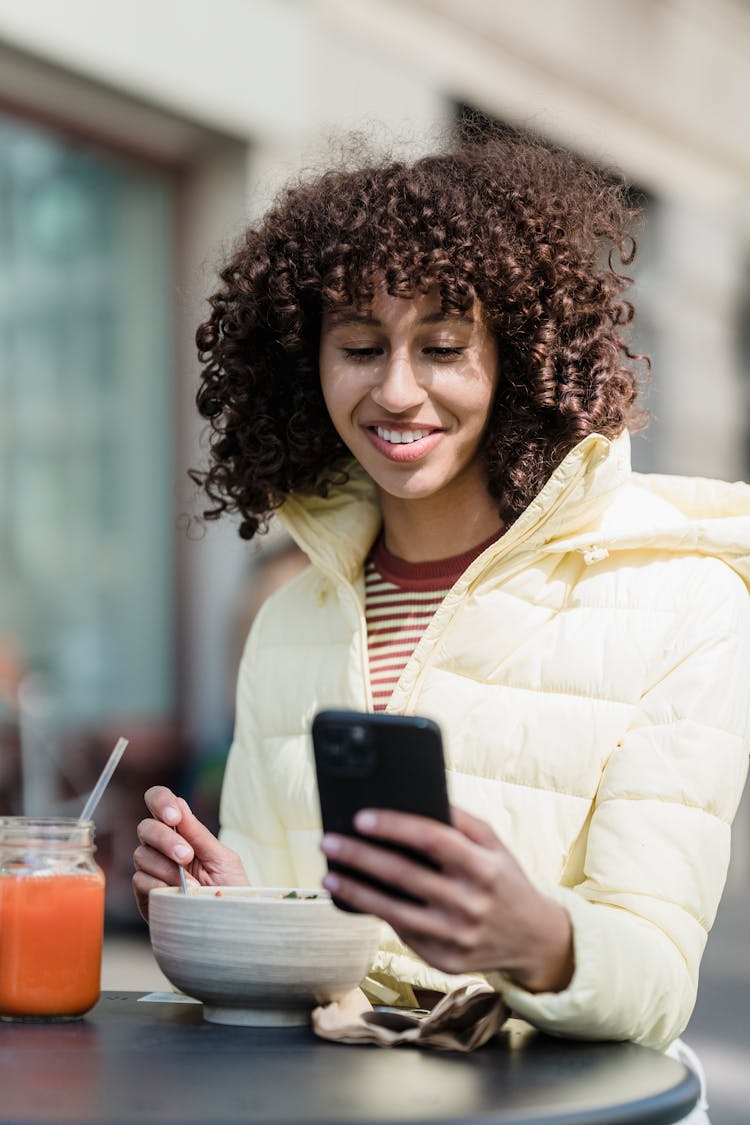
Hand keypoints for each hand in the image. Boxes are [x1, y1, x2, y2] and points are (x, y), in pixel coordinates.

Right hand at [132, 786, 248, 921]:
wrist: (230, 924)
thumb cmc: (230, 889)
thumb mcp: (222, 859)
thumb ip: (198, 834)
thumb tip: (180, 804)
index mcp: (182, 832)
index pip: (159, 802)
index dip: (161, 802)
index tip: (175, 817)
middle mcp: (162, 848)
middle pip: (146, 828)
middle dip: (166, 839)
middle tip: (187, 856)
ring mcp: (152, 870)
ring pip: (141, 854)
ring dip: (166, 867)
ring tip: (191, 883)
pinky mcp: (146, 894)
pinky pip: (140, 880)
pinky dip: (159, 885)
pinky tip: (176, 893)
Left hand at [320, 806, 572, 993]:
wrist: (535, 939)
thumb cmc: (504, 879)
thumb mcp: (494, 845)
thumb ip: (460, 821)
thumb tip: (413, 800)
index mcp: (484, 867)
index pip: (433, 839)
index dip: (394, 826)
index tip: (360, 817)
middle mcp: (471, 903)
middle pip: (404, 875)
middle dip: (360, 856)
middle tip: (328, 841)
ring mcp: (457, 937)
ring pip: (393, 911)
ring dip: (355, 891)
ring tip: (329, 874)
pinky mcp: (445, 960)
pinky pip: (403, 933)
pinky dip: (376, 914)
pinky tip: (355, 898)